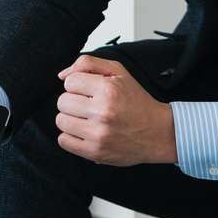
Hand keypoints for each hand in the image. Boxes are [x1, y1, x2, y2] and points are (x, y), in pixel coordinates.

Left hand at [54, 55, 176, 166]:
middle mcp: (103, 111)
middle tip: (88, 105)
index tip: (89, 91)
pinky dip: (70, 137)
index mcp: (108, 89)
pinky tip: (84, 132)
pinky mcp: (96, 153)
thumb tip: (62, 75)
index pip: (69, 82)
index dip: (78, 85)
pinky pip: (63, 141)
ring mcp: (99, 134)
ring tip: (86, 119)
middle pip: (62, 101)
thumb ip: (88, 64)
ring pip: (61, 121)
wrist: (157, 132)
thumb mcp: (118, 72)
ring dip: (70, 119)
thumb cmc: (136, 100)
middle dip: (73, 101)